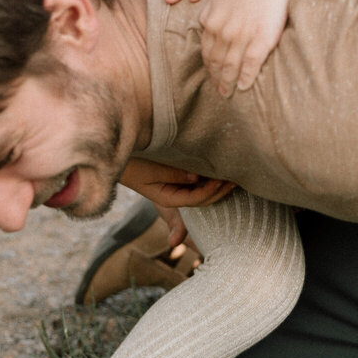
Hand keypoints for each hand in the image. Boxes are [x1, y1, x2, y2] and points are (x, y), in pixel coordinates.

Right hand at [118, 158, 235, 208]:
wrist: (121, 158)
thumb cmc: (133, 165)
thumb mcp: (151, 171)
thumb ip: (174, 175)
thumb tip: (197, 177)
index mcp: (168, 199)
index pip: (196, 199)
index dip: (210, 191)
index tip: (222, 180)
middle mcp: (175, 197)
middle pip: (204, 199)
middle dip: (220, 191)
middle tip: (236, 179)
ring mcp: (178, 188)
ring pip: (203, 190)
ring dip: (218, 183)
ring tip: (234, 172)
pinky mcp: (180, 178)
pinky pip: (199, 181)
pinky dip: (210, 176)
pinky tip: (222, 166)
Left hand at [198, 0, 293, 95]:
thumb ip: (212, 12)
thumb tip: (208, 25)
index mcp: (209, 20)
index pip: (207, 51)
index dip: (209, 66)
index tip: (212, 74)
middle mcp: (221, 31)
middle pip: (216, 62)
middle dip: (216, 78)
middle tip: (219, 90)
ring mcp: (240, 38)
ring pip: (230, 68)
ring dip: (228, 83)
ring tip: (228, 93)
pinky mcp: (259, 42)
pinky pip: (249, 67)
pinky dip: (245, 80)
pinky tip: (243, 87)